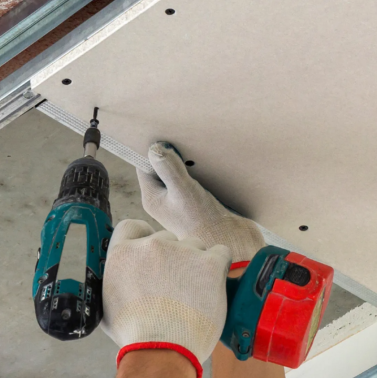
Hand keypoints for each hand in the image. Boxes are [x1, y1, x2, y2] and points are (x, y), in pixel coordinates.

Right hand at [102, 219, 230, 377]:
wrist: (161, 351)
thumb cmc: (134, 335)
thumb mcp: (107, 304)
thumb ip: (115, 281)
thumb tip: (119, 278)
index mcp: (124, 253)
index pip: (133, 226)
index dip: (144, 239)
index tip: (152, 256)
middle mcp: (151, 245)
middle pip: (167, 239)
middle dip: (172, 258)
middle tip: (176, 286)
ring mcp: (182, 251)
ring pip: (195, 246)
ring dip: (195, 264)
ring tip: (194, 294)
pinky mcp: (210, 263)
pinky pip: (221, 253)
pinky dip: (219, 267)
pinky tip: (212, 287)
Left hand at [138, 141, 265, 265]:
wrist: (231, 243)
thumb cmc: (203, 221)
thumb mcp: (184, 190)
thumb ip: (169, 169)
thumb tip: (154, 148)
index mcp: (153, 198)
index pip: (144, 166)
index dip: (152, 151)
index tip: (164, 135)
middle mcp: (164, 200)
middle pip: (161, 167)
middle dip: (172, 154)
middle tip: (183, 138)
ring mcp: (181, 201)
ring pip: (179, 172)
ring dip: (188, 162)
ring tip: (198, 151)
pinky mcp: (199, 202)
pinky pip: (195, 179)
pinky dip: (201, 171)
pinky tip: (210, 165)